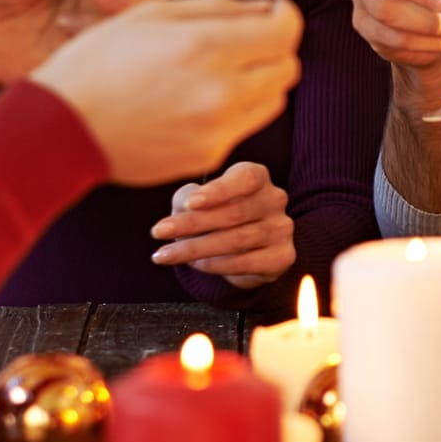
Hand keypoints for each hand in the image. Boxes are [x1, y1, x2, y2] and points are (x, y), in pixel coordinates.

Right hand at [34, 0, 303, 186]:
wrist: (62, 129)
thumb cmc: (96, 66)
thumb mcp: (150, 15)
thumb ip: (216, 8)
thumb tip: (262, 10)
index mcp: (205, 47)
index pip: (285, 30)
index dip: (283, 16)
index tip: (272, 12)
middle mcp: (220, 92)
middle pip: (288, 67)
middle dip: (273, 49)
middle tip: (243, 41)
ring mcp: (217, 130)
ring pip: (273, 100)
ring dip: (259, 80)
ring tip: (218, 71)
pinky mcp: (209, 156)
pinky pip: (243, 127)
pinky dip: (232, 110)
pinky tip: (194, 101)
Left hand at [149, 161, 295, 288]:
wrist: (242, 248)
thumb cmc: (214, 214)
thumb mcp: (196, 199)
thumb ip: (188, 198)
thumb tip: (183, 208)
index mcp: (257, 176)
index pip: (244, 179)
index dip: (217, 191)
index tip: (189, 203)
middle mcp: (274, 200)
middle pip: (234, 213)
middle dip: (191, 224)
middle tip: (158, 232)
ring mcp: (281, 229)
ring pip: (236, 240)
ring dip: (195, 249)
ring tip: (164, 255)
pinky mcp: (282, 257)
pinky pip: (244, 263)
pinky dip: (215, 265)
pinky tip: (194, 264)